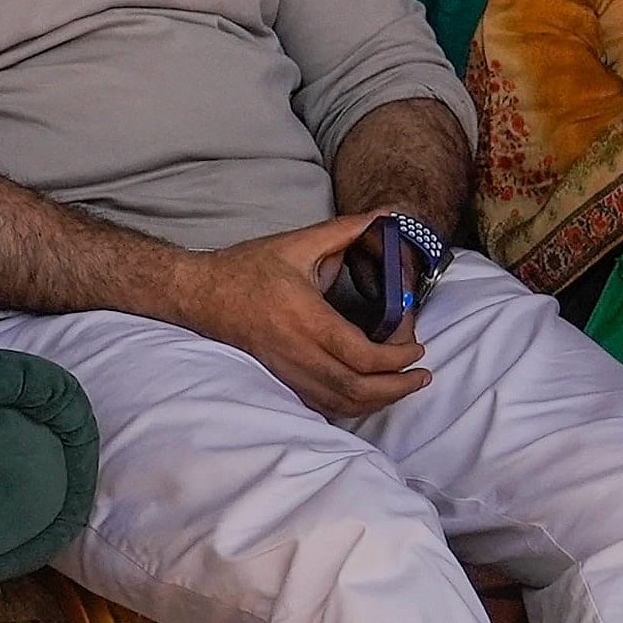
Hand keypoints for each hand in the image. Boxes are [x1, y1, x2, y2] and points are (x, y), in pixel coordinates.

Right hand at [176, 213, 428, 418]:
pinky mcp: (282, 379)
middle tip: (422, 376)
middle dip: (397, 387)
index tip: (417, 348)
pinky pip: (323, 406)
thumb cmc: (246, 269)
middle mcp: (297, 351)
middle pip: (357, 387)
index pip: (361, 354)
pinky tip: (369, 394)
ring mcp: (288, 370)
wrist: (200, 293)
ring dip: (379, 401)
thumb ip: (342, 230)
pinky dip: (352, 406)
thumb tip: (381, 216)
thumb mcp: (295, 243)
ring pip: (342, 403)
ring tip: (403, 387)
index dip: (396, 358)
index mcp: (306, 318)